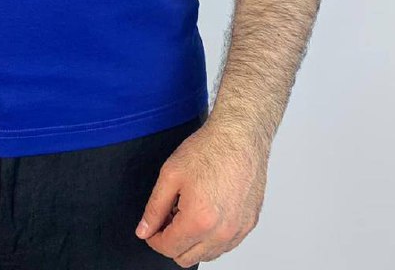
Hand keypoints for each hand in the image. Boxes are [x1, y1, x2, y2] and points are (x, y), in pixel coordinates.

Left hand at [135, 119, 268, 266]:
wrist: (239, 136)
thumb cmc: (208, 149)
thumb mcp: (170, 175)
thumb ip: (154, 208)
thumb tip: (144, 230)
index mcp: (199, 220)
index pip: (169, 248)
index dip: (154, 238)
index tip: (152, 227)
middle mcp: (222, 232)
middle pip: (187, 258)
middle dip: (172, 241)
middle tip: (168, 216)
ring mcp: (238, 230)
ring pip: (207, 255)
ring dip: (192, 241)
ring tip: (188, 211)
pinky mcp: (249, 224)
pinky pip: (225, 245)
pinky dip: (211, 237)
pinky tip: (205, 212)